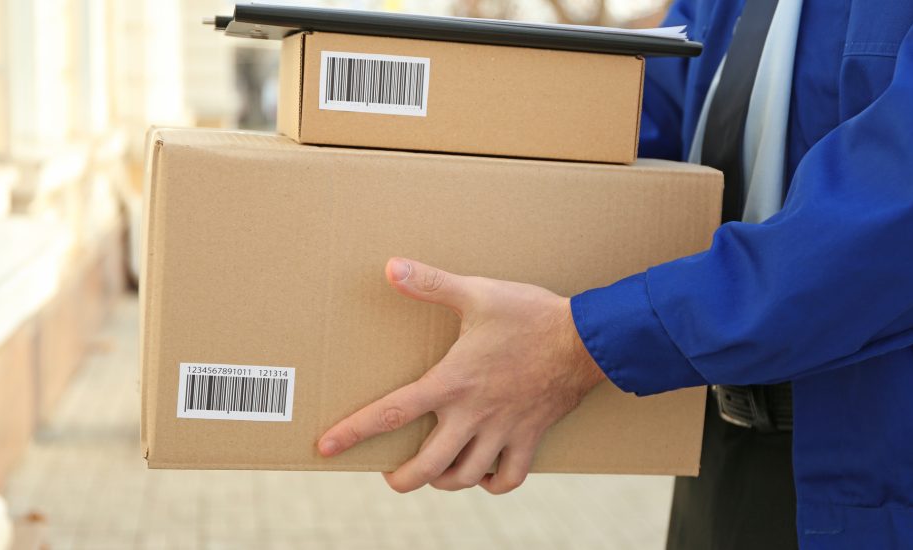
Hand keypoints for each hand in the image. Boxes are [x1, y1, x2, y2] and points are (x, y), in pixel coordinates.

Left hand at [317, 258, 603, 493]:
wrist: (585, 339)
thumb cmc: (529, 314)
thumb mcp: (477, 293)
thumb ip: (431, 283)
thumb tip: (391, 267)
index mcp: (452, 382)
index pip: (392, 412)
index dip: (354, 432)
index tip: (326, 447)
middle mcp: (473, 415)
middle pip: (428, 466)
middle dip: (403, 479)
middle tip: (390, 476)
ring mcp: (503, 431)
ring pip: (466, 477)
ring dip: (445, 481)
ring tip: (434, 474)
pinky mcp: (530, 437)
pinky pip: (510, 478)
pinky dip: (494, 483)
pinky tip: (484, 475)